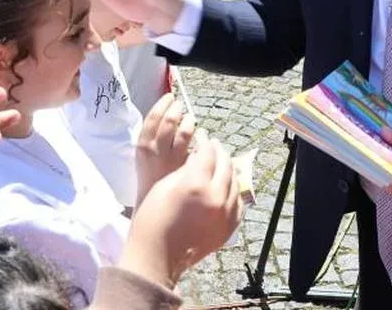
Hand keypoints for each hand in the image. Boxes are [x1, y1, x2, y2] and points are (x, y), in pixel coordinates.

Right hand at [121, 139, 242, 287]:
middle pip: (225, 165)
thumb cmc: (153, 217)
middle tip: (213, 145)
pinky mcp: (228, 228)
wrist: (157, 255)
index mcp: (196, 183)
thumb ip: (186, 168)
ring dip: (228, 170)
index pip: (208, 153)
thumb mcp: (166, 184)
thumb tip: (199, 157)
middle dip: (219, 152)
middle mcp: (216, 197)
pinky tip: (227, 186)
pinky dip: (233, 191)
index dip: (205, 142)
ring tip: (221, 163)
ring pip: (235, 183)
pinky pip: (237, 204)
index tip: (202, 137)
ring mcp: (225, 214)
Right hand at [135, 94, 196, 205]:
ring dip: (189, 122)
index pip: (152, 118)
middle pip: (168, 122)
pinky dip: (199, 141)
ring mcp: (172, 161)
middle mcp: (156, 153)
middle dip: (176, 109)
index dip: (162, 104)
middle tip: (181, 105)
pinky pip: (196, 149)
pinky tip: (199, 140)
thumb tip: (172, 115)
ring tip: (190, 120)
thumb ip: (158, 138)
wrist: (154, 207)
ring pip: (184, 133)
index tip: (169, 97)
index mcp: (143, 147)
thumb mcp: (147, 156)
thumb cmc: (152, 180)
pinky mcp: (187, 170)